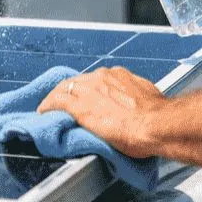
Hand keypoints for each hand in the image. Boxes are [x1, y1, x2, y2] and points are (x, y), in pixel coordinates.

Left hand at [37, 67, 166, 157]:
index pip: (95, 79)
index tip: (86, 96)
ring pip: (64, 88)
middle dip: (70, 91)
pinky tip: (43, 112)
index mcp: (118, 76)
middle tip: (64, 102)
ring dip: (57, 97)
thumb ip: (137, 94)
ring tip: (51, 108)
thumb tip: (138, 102)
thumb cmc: (157, 116)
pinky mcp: (80, 108)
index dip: (87, 88)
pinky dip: (48, 106)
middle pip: (77, 82)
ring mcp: (89, 91)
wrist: (156, 125)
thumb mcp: (148, 96)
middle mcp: (101, 78)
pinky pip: (57, 102)